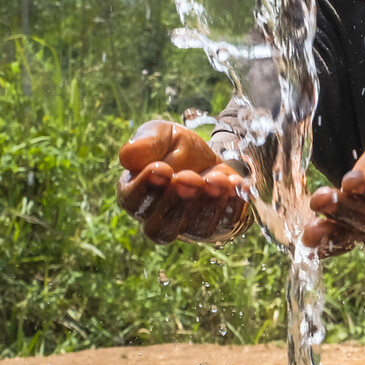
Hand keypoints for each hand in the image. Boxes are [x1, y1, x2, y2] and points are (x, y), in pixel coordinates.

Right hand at [117, 120, 251, 243]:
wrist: (209, 153)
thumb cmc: (174, 146)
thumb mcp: (160, 135)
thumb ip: (146, 143)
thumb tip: (127, 156)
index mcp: (136, 195)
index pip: (133, 202)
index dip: (146, 188)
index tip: (162, 168)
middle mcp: (159, 218)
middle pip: (161, 227)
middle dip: (178, 201)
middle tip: (189, 177)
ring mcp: (189, 227)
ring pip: (196, 229)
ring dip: (208, 204)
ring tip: (215, 179)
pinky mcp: (218, 226)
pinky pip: (226, 224)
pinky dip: (233, 204)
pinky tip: (236, 184)